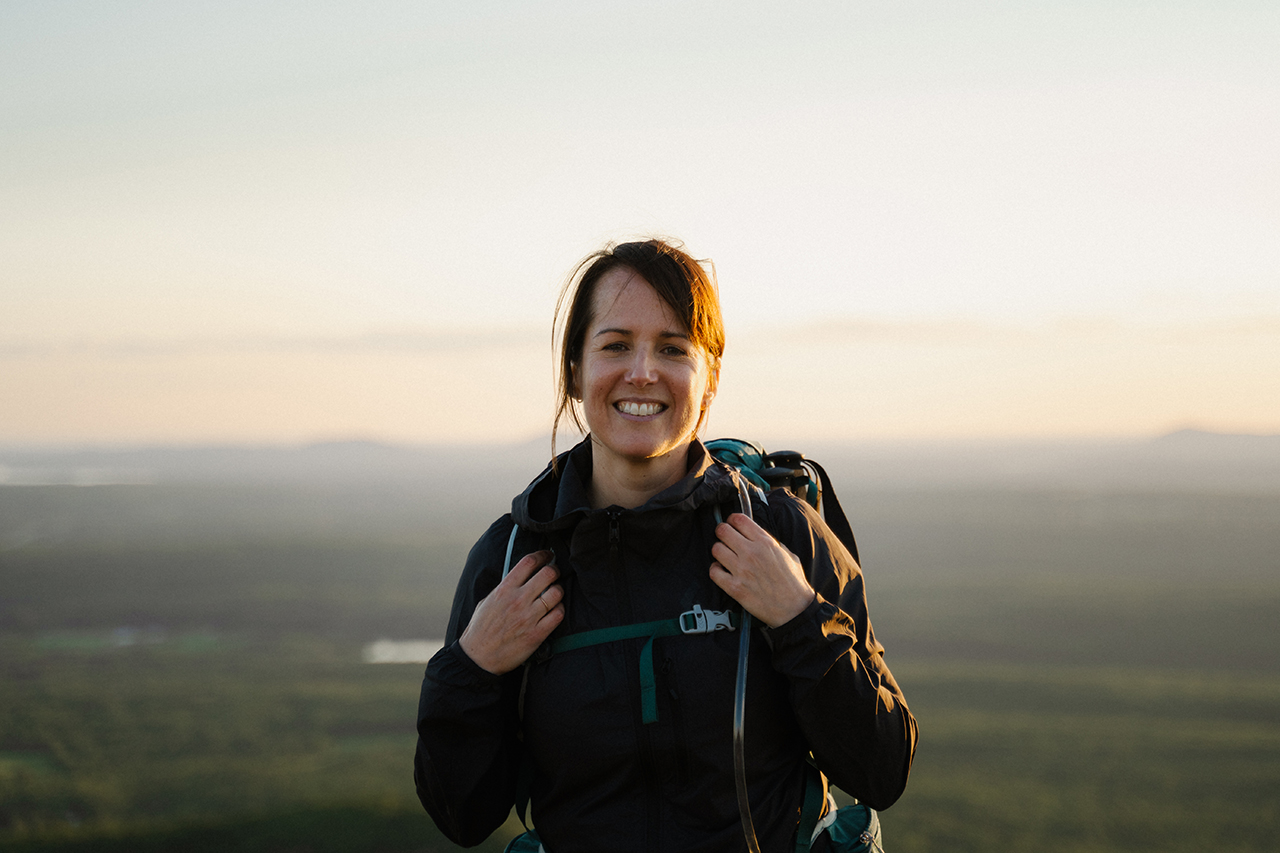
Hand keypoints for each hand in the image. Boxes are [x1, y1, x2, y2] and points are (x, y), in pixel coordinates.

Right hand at [459, 550, 563, 674]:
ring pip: (556, 593)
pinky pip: (558, 615)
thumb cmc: (480, 629)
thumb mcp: (487, 601)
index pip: (529, 562)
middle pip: (548, 573)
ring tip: (555, 593)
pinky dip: (560, 610)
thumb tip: (519, 578)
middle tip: (555, 574)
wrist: (478, 658)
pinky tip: (555, 611)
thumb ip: (504, 588)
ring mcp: (528, 617)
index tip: (548, 556)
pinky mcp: (537, 634)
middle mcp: (518, 600)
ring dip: (559, 591)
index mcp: (504, 589)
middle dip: (555, 570)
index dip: (543, 555)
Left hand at [709, 514, 813, 627]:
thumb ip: (772, 543)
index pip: (739, 519)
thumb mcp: (788, 555)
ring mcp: (742, 570)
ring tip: (724, 557)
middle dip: (721, 532)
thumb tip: (758, 537)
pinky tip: (722, 572)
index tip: (731, 524)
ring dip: (718, 552)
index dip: (732, 520)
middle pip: (723, 531)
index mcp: (765, 542)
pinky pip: (714, 572)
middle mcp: (751, 553)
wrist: (794, 609)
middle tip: (724, 538)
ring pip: (716, 549)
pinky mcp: (735, 587)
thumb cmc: (793, 584)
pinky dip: (715, 570)